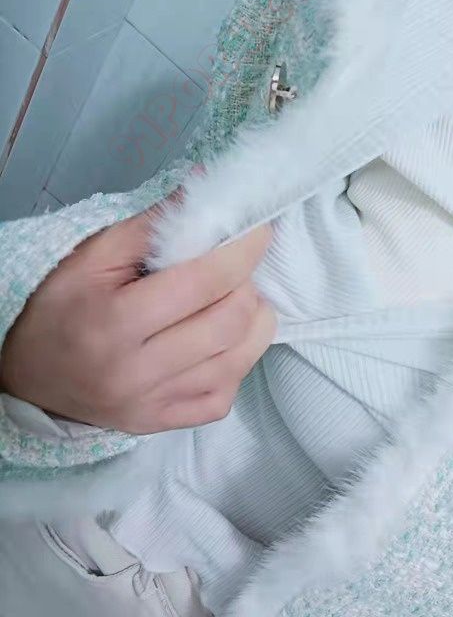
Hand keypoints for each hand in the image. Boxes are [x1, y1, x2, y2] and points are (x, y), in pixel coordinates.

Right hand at [0, 195, 275, 433]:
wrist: (29, 377)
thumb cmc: (60, 308)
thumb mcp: (92, 257)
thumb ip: (152, 226)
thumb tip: (208, 192)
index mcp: (115, 322)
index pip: (203, 282)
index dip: (242, 250)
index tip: (258, 228)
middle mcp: (137, 372)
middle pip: (229, 323)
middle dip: (247, 284)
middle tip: (237, 268)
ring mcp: (154, 404)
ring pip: (238, 360)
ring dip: (252, 320)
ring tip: (237, 299)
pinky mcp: (164, 424)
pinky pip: (225, 396)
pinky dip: (236, 362)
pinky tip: (221, 342)